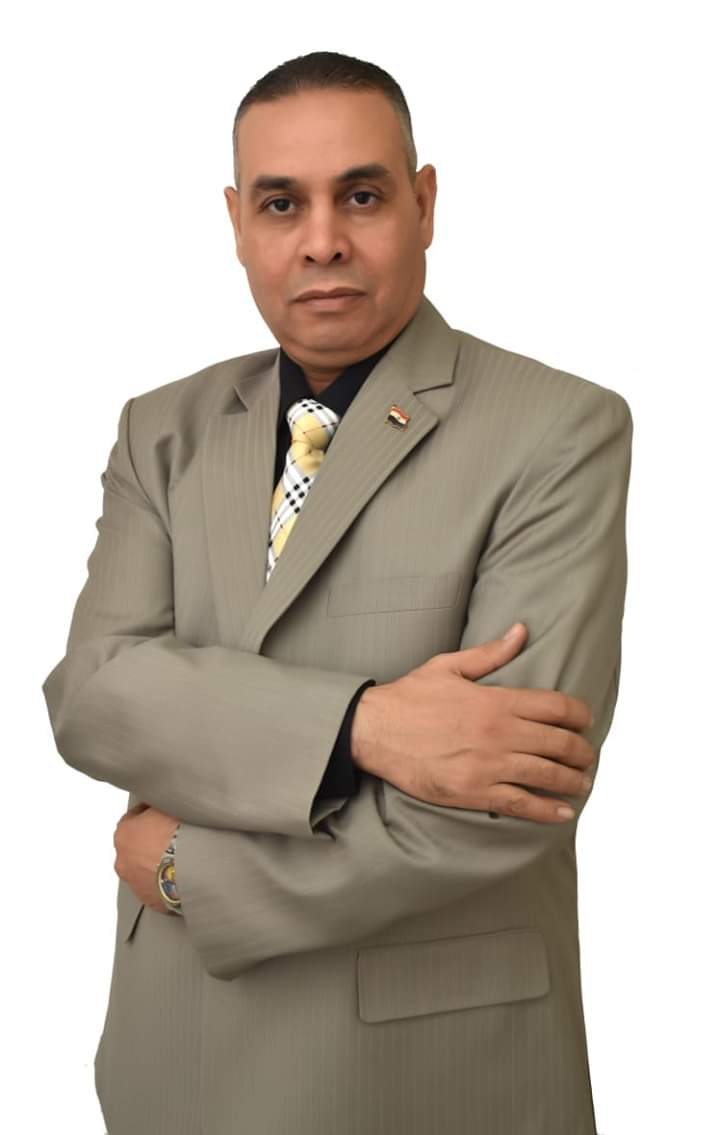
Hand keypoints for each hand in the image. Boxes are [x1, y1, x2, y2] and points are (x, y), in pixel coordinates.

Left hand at [113, 802, 181, 912]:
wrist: (192, 867)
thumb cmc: (178, 835)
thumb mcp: (166, 806)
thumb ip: (157, 805)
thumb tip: (161, 800)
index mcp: (123, 833)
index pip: (134, 818)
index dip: (150, 815)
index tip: (162, 816)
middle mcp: (124, 860)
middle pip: (136, 847)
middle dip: (151, 842)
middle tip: (173, 838)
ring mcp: (136, 883)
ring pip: (145, 869)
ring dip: (157, 864)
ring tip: (180, 859)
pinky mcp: (151, 901)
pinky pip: (158, 888)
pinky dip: (166, 882)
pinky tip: (181, 874)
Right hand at [351, 623, 595, 823]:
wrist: (373, 730)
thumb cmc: (409, 698)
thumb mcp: (449, 666)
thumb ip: (490, 653)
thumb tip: (521, 631)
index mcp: (495, 700)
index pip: (555, 706)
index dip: (579, 714)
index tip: (586, 720)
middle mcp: (498, 732)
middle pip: (559, 743)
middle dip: (582, 751)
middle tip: (587, 756)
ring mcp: (488, 764)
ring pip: (546, 775)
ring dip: (572, 780)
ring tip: (581, 782)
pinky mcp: (473, 791)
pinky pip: (520, 803)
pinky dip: (546, 809)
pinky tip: (562, 812)